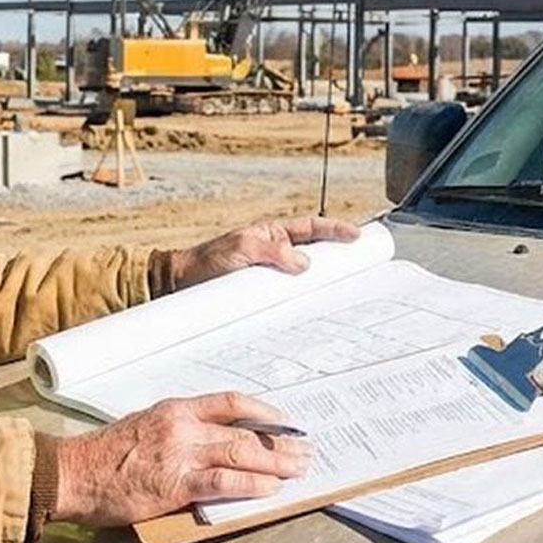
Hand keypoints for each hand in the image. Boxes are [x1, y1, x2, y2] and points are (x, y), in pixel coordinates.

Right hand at [49, 392, 311, 526]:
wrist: (75, 473)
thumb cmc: (105, 455)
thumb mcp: (144, 428)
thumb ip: (178, 432)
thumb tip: (212, 444)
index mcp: (175, 409)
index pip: (230, 400)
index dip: (263, 410)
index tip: (285, 421)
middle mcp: (183, 426)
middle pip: (244, 429)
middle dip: (280, 442)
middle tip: (305, 450)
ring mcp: (181, 454)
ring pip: (242, 452)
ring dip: (276, 463)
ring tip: (299, 470)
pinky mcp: (177, 483)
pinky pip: (224, 482)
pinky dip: (252, 485)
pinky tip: (271, 489)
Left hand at [157, 215, 360, 291]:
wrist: (182, 285)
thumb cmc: (206, 261)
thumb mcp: (240, 248)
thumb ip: (271, 251)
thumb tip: (303, 263)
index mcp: (271, 234)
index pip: (311, 228)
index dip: (335, 230)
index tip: (357, 235)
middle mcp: (275, 253)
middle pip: (315, 254)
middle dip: (338, 259)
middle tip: (361, 267)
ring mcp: (271, 276)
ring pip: (305, 280)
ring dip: (321, 287)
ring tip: (342, 294)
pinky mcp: (264, 297)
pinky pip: (290, 300)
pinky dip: (303, 306)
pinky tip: (314, 315)